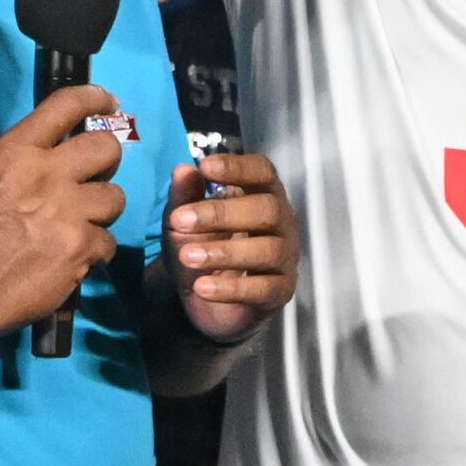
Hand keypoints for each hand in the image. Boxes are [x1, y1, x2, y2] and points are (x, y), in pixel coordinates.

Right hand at [0, 84, 129, 337]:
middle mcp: (47, 175)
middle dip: (106, 160)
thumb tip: (57, 148)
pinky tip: (74, 256)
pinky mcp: (80, 249)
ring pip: (115, 197)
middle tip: (96, 175)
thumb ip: (21, 159)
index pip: (67, 105)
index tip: (108, 103)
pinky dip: (94, 250)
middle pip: (106, 148)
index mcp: (16, 151)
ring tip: (80, 223)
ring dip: (101, 210)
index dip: (95, 98)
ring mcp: (68, 213)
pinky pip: (108, 240)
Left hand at [163, 150, 297, 341]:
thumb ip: (183, 197)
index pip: (262, 172)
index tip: (205, 167)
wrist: (204, 298)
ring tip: (188, 256)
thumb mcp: (183, 222)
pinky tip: (202, 286)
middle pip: (267, 209)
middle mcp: (282, 223)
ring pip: (267, 249)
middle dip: (222, 214)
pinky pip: (263, 289)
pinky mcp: (280, 292)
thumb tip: (182, 170)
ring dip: (224, 252)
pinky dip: (231, 288)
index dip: (238, 167)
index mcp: (261, 195)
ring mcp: (285, 258)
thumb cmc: (202, 247)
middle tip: (181, 221)